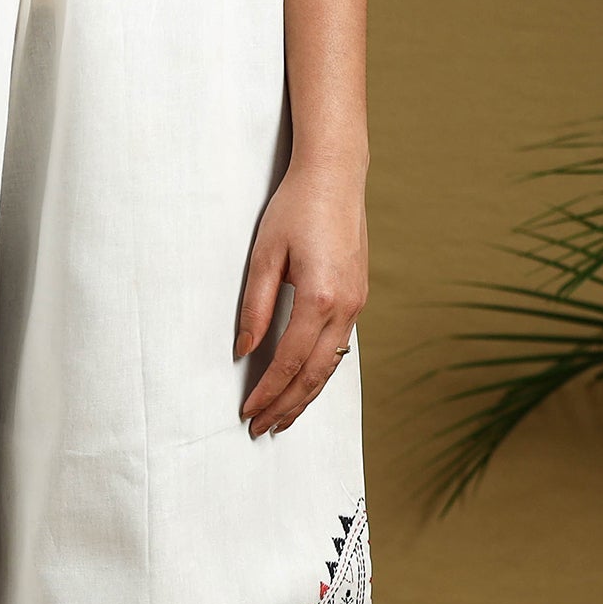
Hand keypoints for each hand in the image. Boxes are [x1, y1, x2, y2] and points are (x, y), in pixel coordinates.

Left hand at [236, 158, 367, 436]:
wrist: (335, 174)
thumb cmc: (296, 208)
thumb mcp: (265, 256)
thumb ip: (254, 307)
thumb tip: (244, 351)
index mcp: (320, 296)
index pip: (289, 361)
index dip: (267, 391)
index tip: (247, 412)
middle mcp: (345, 306)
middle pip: (314, 374)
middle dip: (287, 406)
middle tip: (261, 429)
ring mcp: (357, 303)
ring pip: (330, 366)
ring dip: (305, 396)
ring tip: (282, 419)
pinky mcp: (358, 298)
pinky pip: (339, 348)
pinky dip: (319, 373)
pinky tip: (304, 385)